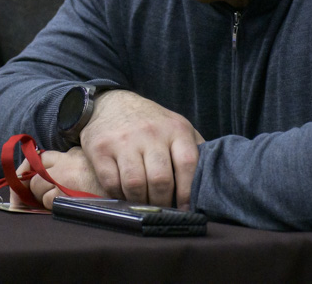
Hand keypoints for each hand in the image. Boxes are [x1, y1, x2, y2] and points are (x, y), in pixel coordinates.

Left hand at [9, 147, 105, 209]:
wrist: (127, 188)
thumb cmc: (110, 178)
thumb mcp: (92, 161)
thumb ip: (73, 161)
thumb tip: (53, 168)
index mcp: (71, 155)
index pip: (41, 157)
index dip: (31, 169)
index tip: (29, 178)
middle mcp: (66, 164)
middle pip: (34, 174)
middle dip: (35, 187)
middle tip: (44, 195)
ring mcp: (66, 179)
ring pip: (37, 188)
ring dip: (42, 197)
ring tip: (59, 200)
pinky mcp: (69, 195)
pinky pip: (48, 201)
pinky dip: (52, 206)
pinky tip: (67, 205)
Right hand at [79, 90, 203, 208]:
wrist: (112, 103)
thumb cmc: (152, 123)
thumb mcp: (177, 127)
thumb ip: (195, 150)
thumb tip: (211, 184)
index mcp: (175, 129)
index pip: (187, 164)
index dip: (187, 192)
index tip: (185, 209)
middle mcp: (150, 132)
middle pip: (160, 180)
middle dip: (163, 202)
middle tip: (161, 208)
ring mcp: (124, 140)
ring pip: (135, 185)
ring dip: (140, 201)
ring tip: (144, 204)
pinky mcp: (100, 149)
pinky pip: (111, 183)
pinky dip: (119, 195)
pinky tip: (124, 195)